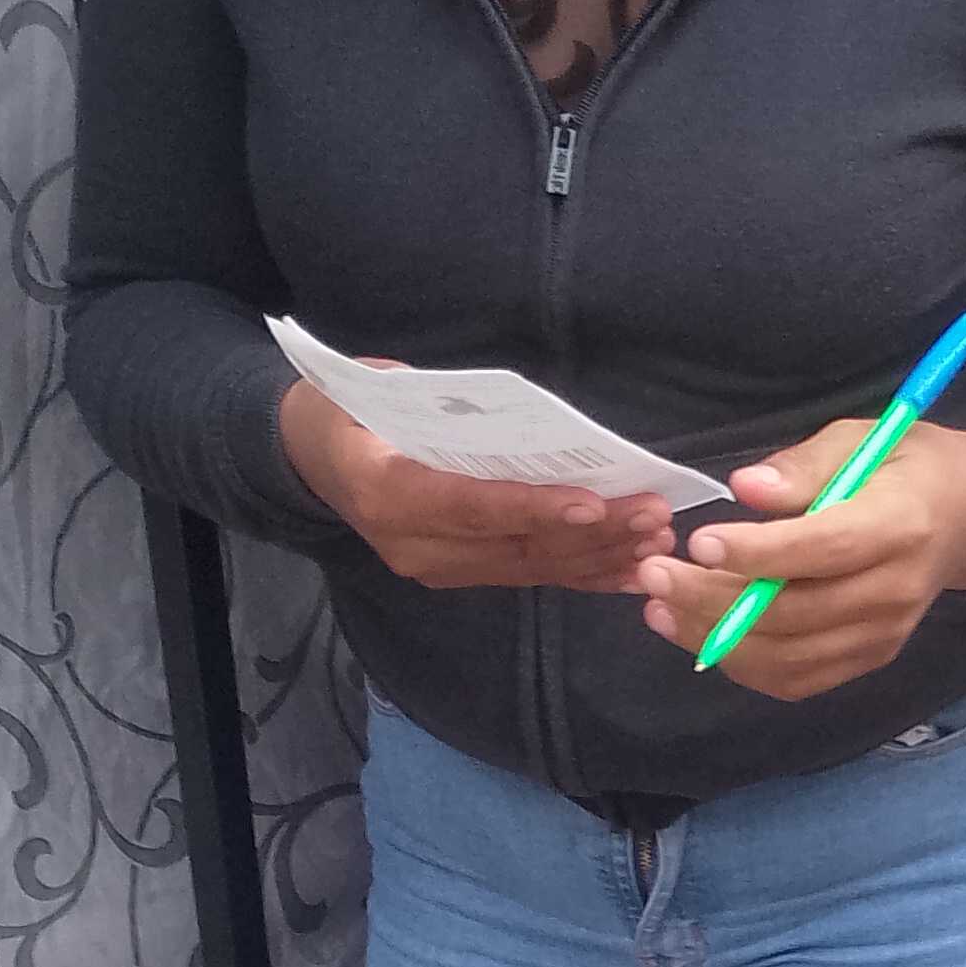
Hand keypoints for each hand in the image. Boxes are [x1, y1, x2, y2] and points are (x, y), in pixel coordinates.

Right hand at [279, 380, 661, 597]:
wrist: (310, 453)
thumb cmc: (349, 407)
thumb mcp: (379, 389)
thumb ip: (444, 406)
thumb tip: (524, 417)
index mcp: (389, 495)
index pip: (474, 506)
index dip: (536, 508)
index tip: (594, 503)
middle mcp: (414, 546)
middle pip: (516, 545)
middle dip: (592, 534)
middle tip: (652, 516)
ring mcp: (438, 568)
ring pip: (531, 568)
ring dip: (599, 557)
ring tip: (655, 540)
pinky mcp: (459, 575)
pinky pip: (529, 577)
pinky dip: (583, 575)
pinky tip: (629, 574)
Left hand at [635, 420, 965, 700]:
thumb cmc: (907, 466)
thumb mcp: (860, 439)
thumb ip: (802, 467)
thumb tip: (745, 489)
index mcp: (901, 525)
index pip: (823, 550)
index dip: (758, 553)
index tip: (698, 542)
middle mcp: (896, 590)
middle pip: (794, 613)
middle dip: (712, 599)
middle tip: (653, 575)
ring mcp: (884, 633)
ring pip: (788, 657)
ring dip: (715, 637)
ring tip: (660, 607)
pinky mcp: (870, 657)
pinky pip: (797, 678)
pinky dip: (743, 663)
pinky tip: (700, 631)